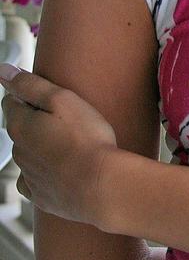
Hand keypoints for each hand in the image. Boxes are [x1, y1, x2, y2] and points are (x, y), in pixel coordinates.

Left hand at [0, 65, 118, 227]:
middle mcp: (18, 152)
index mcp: (20, 126)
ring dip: (43, 143)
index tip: (51, 95)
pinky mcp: (41, 195)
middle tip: (66, 115)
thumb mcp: (61, 99)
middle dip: (36, 119)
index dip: (30, 94)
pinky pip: (35, 179)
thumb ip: (30, 84)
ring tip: (71, 140)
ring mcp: (29, 176)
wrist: (101, 186)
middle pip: (21, 127)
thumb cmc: (85, 139)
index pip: (11, 101)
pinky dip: (45, 170)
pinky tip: (62, 167)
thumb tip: (3, 71)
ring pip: (29, 152)